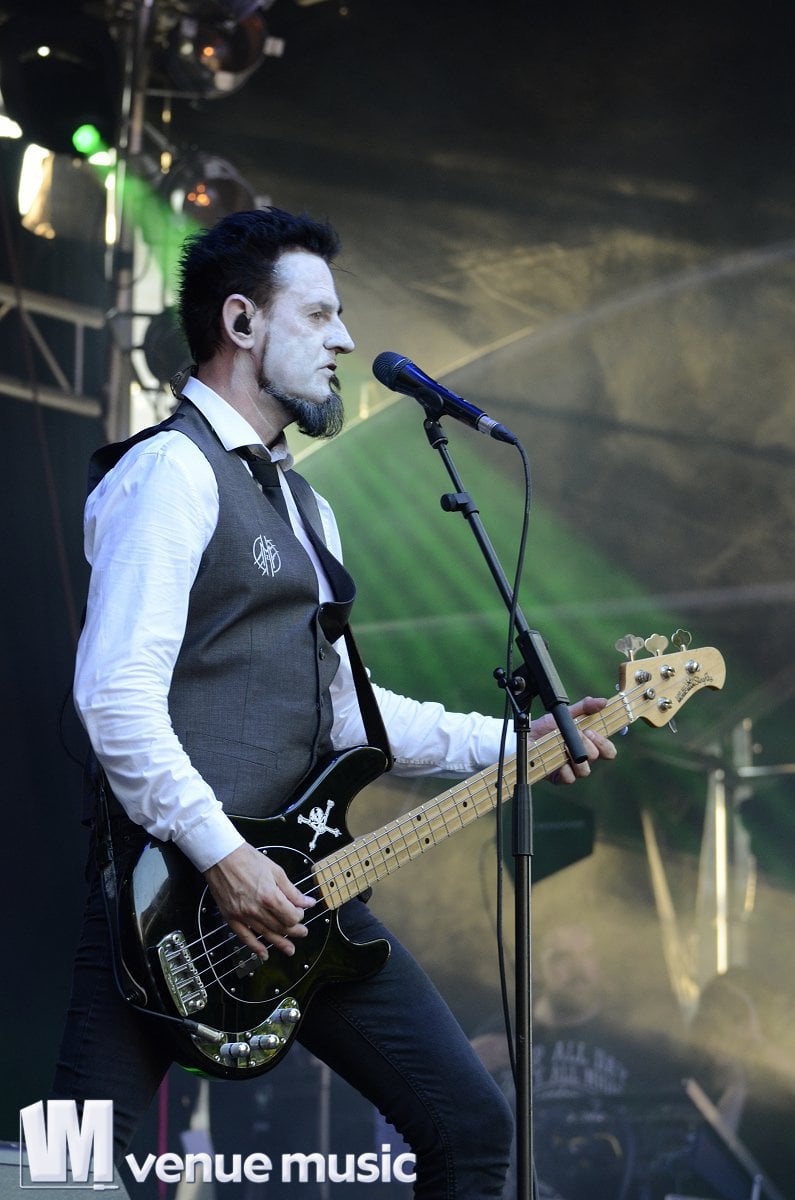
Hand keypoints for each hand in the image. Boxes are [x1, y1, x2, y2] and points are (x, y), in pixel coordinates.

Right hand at [203, 842, 314, 959]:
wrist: (221, 857)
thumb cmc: (248, 859)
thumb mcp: (276, 871)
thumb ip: (292, 891)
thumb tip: (307, 902)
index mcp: (270, 896)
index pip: (291, 916)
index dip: (299, 916)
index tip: (301, 912)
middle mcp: (256, 909)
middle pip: (280, 927)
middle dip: (294, 931)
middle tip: (303, 933)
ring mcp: (243, 915)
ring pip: (265, 934)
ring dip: (279, 943)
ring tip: (290, 950)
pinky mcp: (231, 917)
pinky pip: (244, 937)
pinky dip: (255, 947)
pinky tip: (264, 954)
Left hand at [531, 695, 616, 784]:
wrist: (526, 738)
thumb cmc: (545, 728)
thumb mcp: (565, 714)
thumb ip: (584, 707)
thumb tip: (603, 702)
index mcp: (588, 744)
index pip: (608, 751)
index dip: (605, 744)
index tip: (593, 732)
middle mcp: (582, 758)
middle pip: (596, 757)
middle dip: (588, 744)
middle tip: (579, 733)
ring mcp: (571, 768)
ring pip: (585, 771)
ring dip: (577, 757)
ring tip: (565, 745)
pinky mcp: (559, 778)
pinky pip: (570, 778)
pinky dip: (565, 769)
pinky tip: (559, 760)